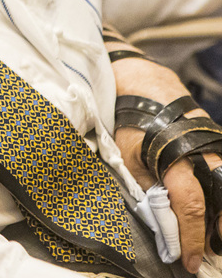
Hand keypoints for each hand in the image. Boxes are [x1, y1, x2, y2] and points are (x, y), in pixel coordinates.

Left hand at [112, 54, 218, 273]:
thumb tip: (160, 221)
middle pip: (220, 199)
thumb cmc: (130, 119)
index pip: (189, 205)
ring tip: (216, 235)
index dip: (189, 236)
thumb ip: (147, 187)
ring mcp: (213, 145)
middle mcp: (202, 152)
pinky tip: (215, 208)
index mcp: (175, 157)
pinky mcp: (215, 140)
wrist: (142, 81)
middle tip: (210, 252)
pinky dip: (221, 193)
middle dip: (218, 229)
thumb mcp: (128, 154)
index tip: (189, 261)